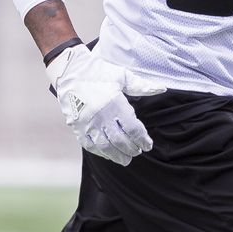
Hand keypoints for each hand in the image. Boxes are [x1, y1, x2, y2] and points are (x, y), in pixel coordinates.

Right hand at [46, 44, 165, 165]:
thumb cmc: (98, 72)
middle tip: (138, 152)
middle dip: (132, 149)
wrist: (70, 71)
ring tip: (126, 159)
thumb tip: (162, 89)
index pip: (133, 129)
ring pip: (105, 146)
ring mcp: (88, 123)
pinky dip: (100, 152)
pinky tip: (108, 154)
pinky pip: (89, 145)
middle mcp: (101, 116)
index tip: (148, 145)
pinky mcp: (77, 127)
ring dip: (117, 155)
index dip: (142, 140)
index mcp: (114, 103)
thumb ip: (141, 86)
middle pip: (121, 140)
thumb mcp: (122, 76)